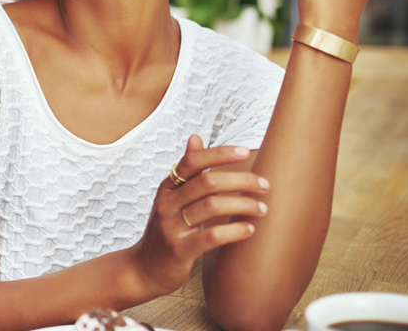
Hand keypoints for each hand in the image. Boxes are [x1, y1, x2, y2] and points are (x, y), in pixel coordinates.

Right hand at [130, 136, 268, 295]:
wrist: (143, 269)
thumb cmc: (164, 232)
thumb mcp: (170, 199)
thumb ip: (186, 172)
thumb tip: (195, 137)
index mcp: (167, 188)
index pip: (192, 162)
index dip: (219, 154)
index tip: (245, 151)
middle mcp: (167, 204)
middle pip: (207, 182)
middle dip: (240, 180)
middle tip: (264, 185)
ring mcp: (171, 227)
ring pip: (211, 206)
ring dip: (242, 205)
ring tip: (262, 209)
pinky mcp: (179, 250)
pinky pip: (210, 236)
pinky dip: (233, 231)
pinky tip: (250, 230)